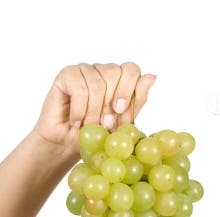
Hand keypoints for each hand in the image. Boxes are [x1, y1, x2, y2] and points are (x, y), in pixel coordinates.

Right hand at [32, 62, 155, 152]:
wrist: (68, 144)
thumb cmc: (96, 134)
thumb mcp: (122, 123)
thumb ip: (136, 101)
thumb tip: (152, 76)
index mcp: (120, 80)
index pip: (131, 70)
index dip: (128, 89)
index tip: (120, 110)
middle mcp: (103, 71)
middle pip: (114, 73)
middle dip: (110, 104)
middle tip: (105, 124)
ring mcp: (85, 70)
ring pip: (97, 83)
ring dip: (94, 111)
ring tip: (90, 127)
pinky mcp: (67, 74)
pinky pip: (79, 88)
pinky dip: (80, 110)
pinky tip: (77, 123)